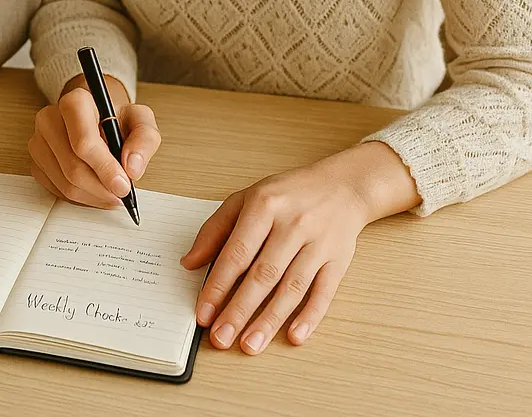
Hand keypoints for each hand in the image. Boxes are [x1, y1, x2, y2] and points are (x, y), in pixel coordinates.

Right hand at [28, 75, 160, 206]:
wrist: (96, 118)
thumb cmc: (116, 119)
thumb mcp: (140, 120)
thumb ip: (144, 140)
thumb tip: (132, 168)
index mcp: (75, 102)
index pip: (83, 142)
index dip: (104, 168)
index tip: (123, 185)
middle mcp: (49, 119)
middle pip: (73, 167)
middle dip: (102, 188)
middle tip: (122, 194)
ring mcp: (38, 142)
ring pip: (64, 183)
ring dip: (93, 196)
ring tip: (111, 192)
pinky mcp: (35, 162)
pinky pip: (56, 190)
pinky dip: (80, 198)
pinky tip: (95, 190)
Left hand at [181, 142, 419, 354]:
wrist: (341, 185)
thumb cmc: (287, 194)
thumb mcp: (246, 199)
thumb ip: (216, 230)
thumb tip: (190, 263)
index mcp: (264, 205)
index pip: (236, 252)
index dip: (218, 285)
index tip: (203, 313)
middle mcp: (292, 224)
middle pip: (263, 274)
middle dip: (239, 310)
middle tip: (221, 339)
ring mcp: (318, 243)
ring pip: (292, 288)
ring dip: (270, 320)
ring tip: (250, 345)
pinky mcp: (339, 259)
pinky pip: (324, 292)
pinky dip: (310, 317)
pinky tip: (294, 337)